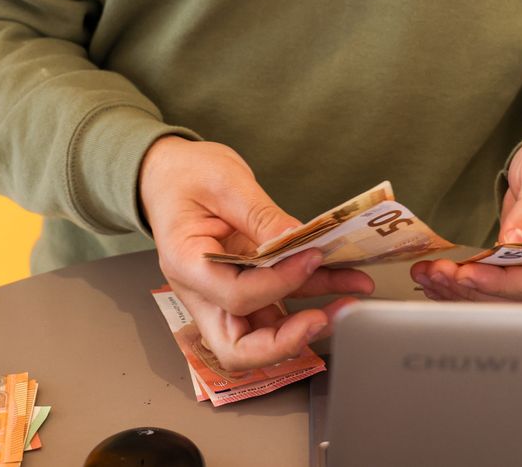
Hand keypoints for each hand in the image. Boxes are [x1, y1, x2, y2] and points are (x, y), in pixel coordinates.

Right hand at [139, 136, 373, 369]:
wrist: (168, 173)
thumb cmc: (184, 175)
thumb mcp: (225, 181)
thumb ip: (261, 215)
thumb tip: (297, 240)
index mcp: (185, 263)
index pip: (235, 296)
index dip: (278, 284)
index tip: (311, 257)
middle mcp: (202, 291)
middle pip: (238, 348)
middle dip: (285, 342)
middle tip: (323, 319)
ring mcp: (222, 294)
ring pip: (264, 333)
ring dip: (309, 321)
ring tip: (353, 293)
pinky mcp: (244, 287)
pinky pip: (277, 305)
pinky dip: (310, 296)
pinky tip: (342, 279)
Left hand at [411, 138, 521, 301]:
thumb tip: (516, 241)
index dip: (503, 283)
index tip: (466, 274)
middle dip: (475, 288)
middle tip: (436, 273)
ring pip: (508, 301)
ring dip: (465, 292)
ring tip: (430, 276)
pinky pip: (502, 294)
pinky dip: (469, 289)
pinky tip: (441, 282)